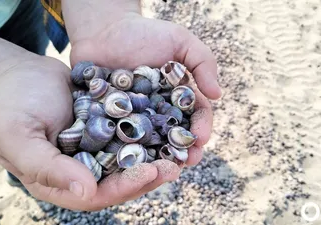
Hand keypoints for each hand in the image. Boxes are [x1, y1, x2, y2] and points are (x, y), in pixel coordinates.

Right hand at [0, 55, 173, 210]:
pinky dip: (148, 132)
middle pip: (121, 180)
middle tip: (177, 164)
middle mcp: (82, 169)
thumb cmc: (11, 107)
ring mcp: (95, 148)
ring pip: (130, 158)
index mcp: (61, 181)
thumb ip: (49, 168)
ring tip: (181, 148)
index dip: (126, 186)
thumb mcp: (20, 138)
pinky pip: (129, 133)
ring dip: (155, 155)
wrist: (16, 74)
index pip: (98, 194)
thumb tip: (87, 192)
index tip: (151, 172)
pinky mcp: (104, 128)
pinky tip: (167, 123)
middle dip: (149, 174)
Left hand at [69, 15, 220, 165]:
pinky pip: (121, 140)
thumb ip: (202, 62)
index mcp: (178, 97)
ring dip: (159, 159)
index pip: (196, 116)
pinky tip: (131, 163)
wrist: (103, 30)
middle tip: (186, 162)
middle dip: (183, 150)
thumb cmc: (144, 34)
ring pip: (151, 144)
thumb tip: (217, 95)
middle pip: (175, 136)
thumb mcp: (179, 40)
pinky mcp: (112, 123)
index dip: (201, 128)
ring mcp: (136, 120)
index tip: (201, 138)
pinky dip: (127, 152)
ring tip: (163, 169)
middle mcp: (160, 112)